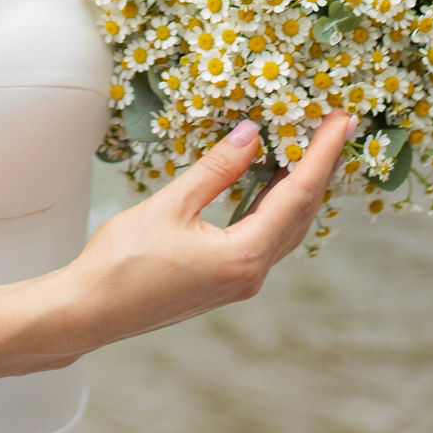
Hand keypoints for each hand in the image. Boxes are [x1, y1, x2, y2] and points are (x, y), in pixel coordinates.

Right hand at [46, 111, 353, 356]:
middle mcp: (251, 274)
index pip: (297, 195)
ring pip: (286, 229)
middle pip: (302, 213)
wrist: (91, 311)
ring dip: (301, 188)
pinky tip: (270, 185)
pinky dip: (276, 207)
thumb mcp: (170, 205)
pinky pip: (265, 238)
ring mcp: (240, 282)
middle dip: (321, 168)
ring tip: (312, 149)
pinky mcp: (225, 281)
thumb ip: (216, 169)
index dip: (322, 153)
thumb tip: (252, 134)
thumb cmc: (122, 262)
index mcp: (244, 256)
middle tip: (337, 126)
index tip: (341, 120)